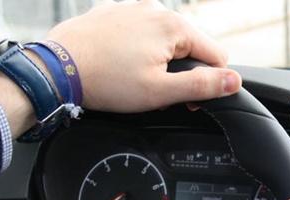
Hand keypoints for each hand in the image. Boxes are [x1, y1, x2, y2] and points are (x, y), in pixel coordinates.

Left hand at [47, 0, 241, 111]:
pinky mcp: (112, 13)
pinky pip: (138, 32)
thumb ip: (202, 86)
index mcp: (174, 27)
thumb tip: (234, 81)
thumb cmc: (106, 81)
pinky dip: (136, 49)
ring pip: (163, 39)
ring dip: (159, 60)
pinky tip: (120, 65)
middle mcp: (155, 10)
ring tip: (134, 79)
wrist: (56, 69)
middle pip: (189, 45)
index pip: (216, 55)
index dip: (208, 83)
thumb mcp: (160, 92)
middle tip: (158, 93)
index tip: (186, 100)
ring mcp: (132, 8)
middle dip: (181, 71)